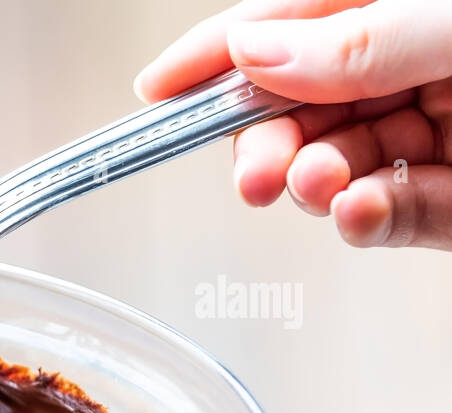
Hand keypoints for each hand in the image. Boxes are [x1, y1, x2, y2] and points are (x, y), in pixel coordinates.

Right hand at [135, 0, 451, 249]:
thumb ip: (364, 41)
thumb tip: (256, 52)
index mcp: (405, 8)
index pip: (292, 22)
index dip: (218, 52)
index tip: (157, 87)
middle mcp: (412, 70)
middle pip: (301, 106)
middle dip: (267, 142)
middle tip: (256, 173)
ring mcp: (433, 134)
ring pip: (337, 169)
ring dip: (315, 186)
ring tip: (318, 186)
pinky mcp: (450, 198)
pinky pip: (391, 218)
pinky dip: (368, 223)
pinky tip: (361, 212)